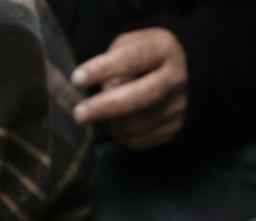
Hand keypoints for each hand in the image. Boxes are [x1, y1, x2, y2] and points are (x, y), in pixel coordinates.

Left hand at [71, 28, 187, 149]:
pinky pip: (136, 140)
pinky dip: (121, 134)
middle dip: (104, 107)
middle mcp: (177, 78)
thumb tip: (103, 90)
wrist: (176, 75)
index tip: (76, 79)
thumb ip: (112, 61)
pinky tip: (121, 121)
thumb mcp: (127, 46)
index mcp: (164, 48)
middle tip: (79, 114)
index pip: (133, 59)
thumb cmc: (140, 59)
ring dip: (112, 120)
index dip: (103, 69)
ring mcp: (179, 105)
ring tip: (106, 110)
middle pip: (139, 98)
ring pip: (133, 124)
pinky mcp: (174, 129)